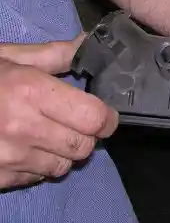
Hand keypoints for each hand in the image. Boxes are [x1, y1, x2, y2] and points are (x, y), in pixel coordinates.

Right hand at [0, 35, 118, 190]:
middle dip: (85, 136)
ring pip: (62, 166)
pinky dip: (36, 166)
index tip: (103, 114)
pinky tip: (21, 148)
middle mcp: (23, 127)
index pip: (95, 118)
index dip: (106, 118)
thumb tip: (87, 44)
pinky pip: (35, 178)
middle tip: (73, 124)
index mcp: (30, 91)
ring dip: (61, 153)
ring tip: (43, 134)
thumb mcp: (6, 57)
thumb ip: (52, 55)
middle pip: (84, 146)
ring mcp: (8, 157)